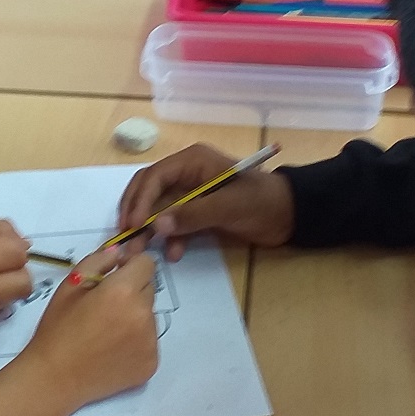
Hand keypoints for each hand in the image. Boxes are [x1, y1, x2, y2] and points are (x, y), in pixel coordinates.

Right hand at [11, 242, 158, 412]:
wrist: (55, 377)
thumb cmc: (58, 329)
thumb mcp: (70, 286)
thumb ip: (98, 261)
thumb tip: (119, 252)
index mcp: (123, 292)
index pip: (146, 263)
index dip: (130, 266)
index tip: (115, 277)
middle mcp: (144, 315)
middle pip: (149, 289)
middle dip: (132, 292)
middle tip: (104, 308)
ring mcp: (151, 342)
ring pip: (149, 316)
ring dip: (135, 317)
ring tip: (106, 332)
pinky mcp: (151, 363)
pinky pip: (150, 341)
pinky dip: (136, 342)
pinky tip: (112, 350)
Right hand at [115, 144, 295, 261]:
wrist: (289, 216)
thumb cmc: (262, 201)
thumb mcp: (228, 206)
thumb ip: (193, 214)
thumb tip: (158, 226)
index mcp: (192, 161)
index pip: (155, 176)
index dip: (139, 200)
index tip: (133, 224)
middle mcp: (186, 173)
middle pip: (149, 191)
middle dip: (136, 215)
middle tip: (125, 240)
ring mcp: (191, 193)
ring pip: (159, 210)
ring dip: (150, 231)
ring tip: (139, 252)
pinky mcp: (197, 212)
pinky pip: (175, 224)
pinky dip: (171, 238)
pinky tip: (173, 254)